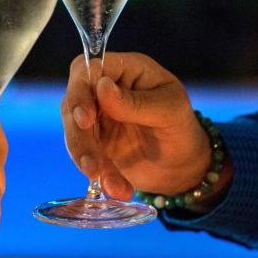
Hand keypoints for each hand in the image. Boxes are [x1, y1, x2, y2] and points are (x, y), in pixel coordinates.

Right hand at [62, 52, 223, 201]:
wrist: (184, 166)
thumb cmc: (182, 129)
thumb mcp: (169, 111)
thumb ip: (135, 102)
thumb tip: (101, 86)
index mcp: (126, 70)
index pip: (88, 68)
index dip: (79, 90)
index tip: (85, 118)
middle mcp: (105, 90)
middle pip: (73, 103)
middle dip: (79, 135)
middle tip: (91, 163)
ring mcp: (96, 117)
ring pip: (73, 132)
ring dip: (85, 158)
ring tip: (104, 179)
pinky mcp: (93, 143)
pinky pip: (83, 156)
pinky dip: (98, 174)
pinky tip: (118, 188)